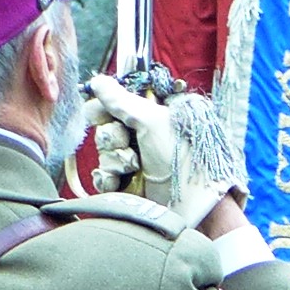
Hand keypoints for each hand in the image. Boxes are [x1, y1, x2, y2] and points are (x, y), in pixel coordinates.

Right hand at [79, 74, 232, 228]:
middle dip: (113, 137)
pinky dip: (109, 179)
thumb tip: (97, 81)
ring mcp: (136, 163)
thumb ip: (123, 100)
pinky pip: (102, 176)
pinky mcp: (128, 187)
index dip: (106, 108)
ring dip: (115, 160)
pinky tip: (121, 183)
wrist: (192, 208)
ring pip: (103, 153)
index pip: (116, 104)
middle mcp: (145, 138)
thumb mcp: (154, 122)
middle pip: (105, 127)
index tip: (104, 113)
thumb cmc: (182, 160)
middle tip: (129, 144)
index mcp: (156, 117)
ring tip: (134, 168)